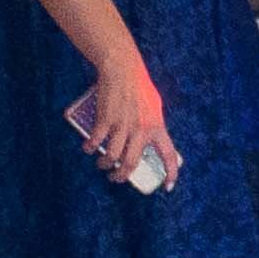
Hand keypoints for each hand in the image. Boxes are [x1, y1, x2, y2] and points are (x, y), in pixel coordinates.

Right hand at [71, 60, 171, 185]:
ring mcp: (123, 125)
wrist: (123, 69)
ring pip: (112, 156)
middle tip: (116, 177)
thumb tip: (149, 140)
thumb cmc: (139, 86)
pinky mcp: (106, 119)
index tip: (168, 187)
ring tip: (102, 164)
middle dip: (122, 175)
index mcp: (157, 127)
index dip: (170, 173)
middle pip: (131, 162)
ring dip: (104, 164)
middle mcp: (142, 130)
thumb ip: (153, 124)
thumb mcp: (155, 107)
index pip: (169, 155)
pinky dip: (90, 148)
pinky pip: (96, 141)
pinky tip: (88, 148)